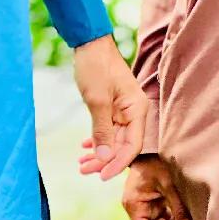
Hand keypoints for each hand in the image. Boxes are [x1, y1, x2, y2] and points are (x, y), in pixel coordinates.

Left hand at [71, 35, 148, 180]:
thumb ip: (102, 130)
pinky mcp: (112, 107)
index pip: (132, 145)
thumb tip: (105, 158)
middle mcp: (133, 112)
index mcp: (137, 109)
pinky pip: (107, 129)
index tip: (100, 176)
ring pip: (113, 139)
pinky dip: (97, 139)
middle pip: (122, 145)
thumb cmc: (96, 67)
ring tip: (81, 164)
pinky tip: (85, 148)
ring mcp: (123, 110)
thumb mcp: (97, 100)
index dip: (117, 163)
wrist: (89, 43)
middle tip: (84, 171)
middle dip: (104, 160)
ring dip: (99, 152)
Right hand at [122, 155, 193, 219]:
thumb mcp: (169, 184)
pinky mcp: (151, 202)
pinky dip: (172, 219)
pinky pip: (162, 218)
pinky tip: (183, 213)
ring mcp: (144, 206)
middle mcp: (136, 209)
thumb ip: (178, 209)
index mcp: (134, 205)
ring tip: (187, 219)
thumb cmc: (156, 160)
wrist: (151, 145)